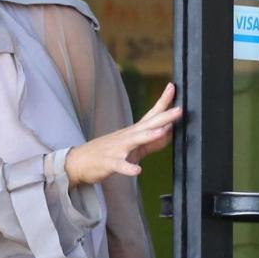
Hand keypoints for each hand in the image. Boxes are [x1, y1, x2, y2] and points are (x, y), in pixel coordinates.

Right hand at [66, 83, 181, 186]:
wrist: (78, 162)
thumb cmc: (107, 153)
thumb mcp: (132, 147)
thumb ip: (152, 142)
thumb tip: (170, 134)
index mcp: (134, 132)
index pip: (151, 114)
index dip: (163, 101)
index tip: (173, 87)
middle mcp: (127, 137)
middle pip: (148, 124)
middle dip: (164, 116)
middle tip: (180, 110)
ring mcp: (118, 149)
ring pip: (135, 141)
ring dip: (149, 135)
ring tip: (163, 131)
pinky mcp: (109, 163)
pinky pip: (120, 165)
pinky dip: (129, 168)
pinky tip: (137, 170)